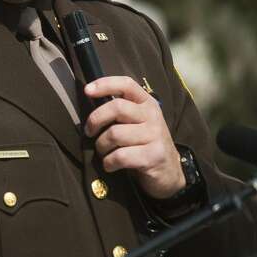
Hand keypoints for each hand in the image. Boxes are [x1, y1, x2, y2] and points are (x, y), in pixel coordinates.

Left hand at [83, 76, 184, 199]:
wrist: (168, 172)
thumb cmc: (144, 144)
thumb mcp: (137, 123)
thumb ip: (120, 112)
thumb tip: (91, 103)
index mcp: (147, 103)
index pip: (127, 84)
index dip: (105, 84)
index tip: (87, 90)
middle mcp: (152, 116)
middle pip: (116, 108)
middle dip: (95, 120)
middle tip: (90, 132)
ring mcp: (155, 135)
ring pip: (114, 134)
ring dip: (101, 146)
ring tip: (104, 152)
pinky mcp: (153, 156)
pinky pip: (120, 156)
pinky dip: (109, 162)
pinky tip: (111, 165)